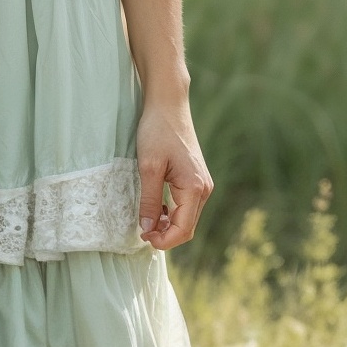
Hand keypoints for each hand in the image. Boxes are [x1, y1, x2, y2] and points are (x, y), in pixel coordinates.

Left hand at [136, 98, 212, 250]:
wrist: (168, 105)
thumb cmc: (157, 132)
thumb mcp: (148, 168)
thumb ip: (150, 201)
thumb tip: (148, 229)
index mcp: (195, 188)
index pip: (183, 229)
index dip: (164, 241)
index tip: (143, 238)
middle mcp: (204, 189)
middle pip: (188, 227)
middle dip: (166, 236)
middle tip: (142, 233)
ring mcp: (202, 184)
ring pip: (187, 218)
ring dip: (168, 225)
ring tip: (146, 222)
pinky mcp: (196, 179)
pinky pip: (187, 206)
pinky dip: (173, 214)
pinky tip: (157, 209)